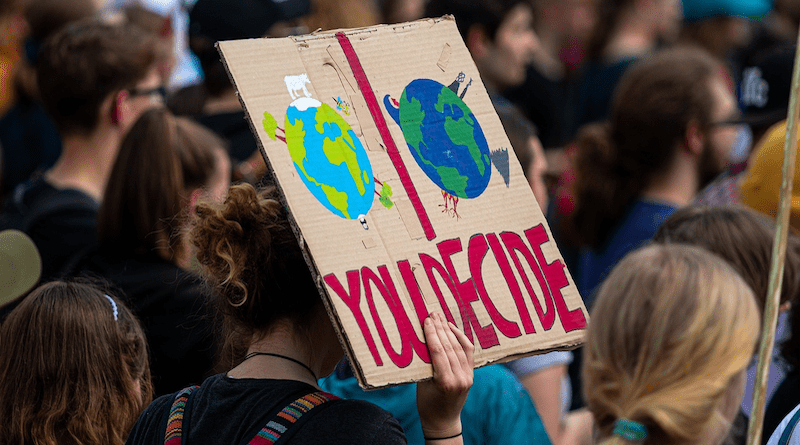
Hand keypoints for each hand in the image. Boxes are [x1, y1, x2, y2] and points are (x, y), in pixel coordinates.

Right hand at [417, 312, 473, 438]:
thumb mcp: (421, 384)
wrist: (443, 421)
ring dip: (449, 330)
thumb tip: (423, 339)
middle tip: (432, 313)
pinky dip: (460, 338)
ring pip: (459, 347)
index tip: (426, 320)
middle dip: (440, 328)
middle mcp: (460, 378)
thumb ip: (425, 364)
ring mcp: (468, 376)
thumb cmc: (427, 404)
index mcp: (445, 382)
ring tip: (440, 318)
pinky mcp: (471, 375)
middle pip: (449, 347)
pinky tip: (452, 328)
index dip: (432, 334)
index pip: (438, 351)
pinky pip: (468, 352)